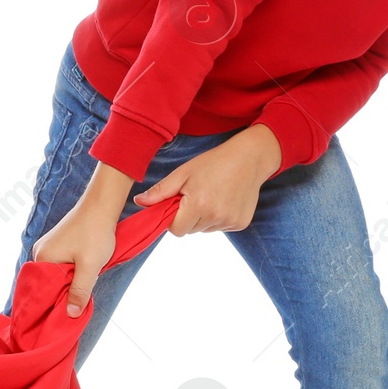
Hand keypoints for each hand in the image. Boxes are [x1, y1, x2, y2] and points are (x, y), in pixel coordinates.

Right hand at [31, 199, 118, 317]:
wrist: (101, 206)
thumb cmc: (95, 234)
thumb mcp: (90, 267)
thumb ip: (80, 291)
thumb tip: (71, 315)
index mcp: (42, 258)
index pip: (42, 290)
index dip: (53, 303)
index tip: (65, 315)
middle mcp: (40, 252)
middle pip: (49, 283)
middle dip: (63, 293)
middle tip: (77, 304)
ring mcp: (48, 247)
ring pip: (57, 275)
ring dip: (69, 283)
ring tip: (82, 288)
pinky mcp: (58, 244)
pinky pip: (61, 265)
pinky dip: (71, 273)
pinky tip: (82, 275)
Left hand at [132, 124, 281, 235]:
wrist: (249, 158)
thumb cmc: (213, 163)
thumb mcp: (183, 173)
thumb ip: (160, 191)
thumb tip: (138, 202)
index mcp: (198, 205)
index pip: (176, 230)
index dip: (174, 219)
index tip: (179, 204)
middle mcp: (215, 216)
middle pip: (191, 230)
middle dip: (189, 217)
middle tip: (197, 195)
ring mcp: (230, 221)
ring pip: (205, 230)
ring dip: (204, 218)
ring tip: (212, 195)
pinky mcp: (241, 223)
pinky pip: (221, 227)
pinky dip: (219, 218)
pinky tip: (224, 199)